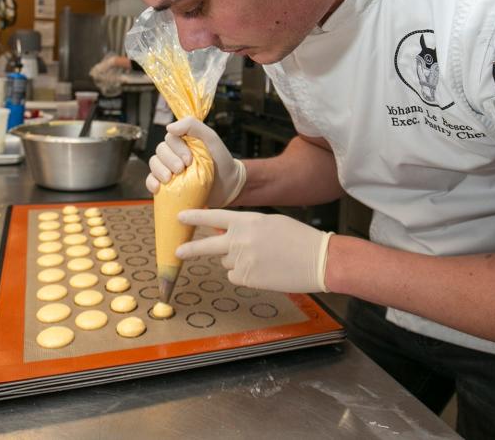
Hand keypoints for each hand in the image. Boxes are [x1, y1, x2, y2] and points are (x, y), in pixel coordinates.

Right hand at [147, 116, 246, 207]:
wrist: (228, 186)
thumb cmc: (221, 160)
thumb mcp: (211, 138)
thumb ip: (193, 126)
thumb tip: (169, 127)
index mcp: (183, 140)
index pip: (170, 138)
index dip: (177, 149)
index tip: (190, 160)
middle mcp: (174, 153)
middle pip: (160, 151)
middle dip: (169, 161)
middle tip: (182, 170)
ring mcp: (170, 168)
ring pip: (154, 163)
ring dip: (159, 170)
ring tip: (169, 179)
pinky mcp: (168, 183)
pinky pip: (151, 180)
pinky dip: (151, 182)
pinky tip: (157, 187)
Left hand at [176, 209, 332, 292]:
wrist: (318, 260)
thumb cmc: (298, 238)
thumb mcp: (270, 222)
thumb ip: (245, 226)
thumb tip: (224, 232)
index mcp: (247, 221)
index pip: (213, 217)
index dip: (194, 217)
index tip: (179, 217)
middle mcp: (240, 240)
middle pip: (206, 246)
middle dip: (189, 249)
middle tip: (177, 252)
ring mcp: (242, 261)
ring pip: (225, 262)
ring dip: (235, 261)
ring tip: (261, 258)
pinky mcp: (247, 278)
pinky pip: (234, 277)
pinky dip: (243, 275)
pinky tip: (262, 270)